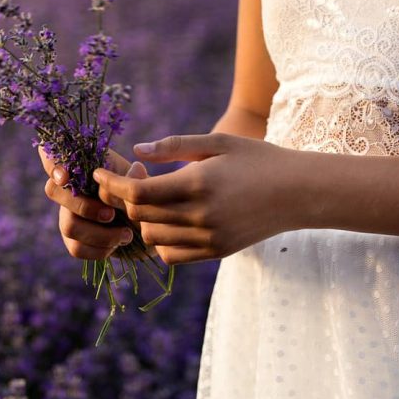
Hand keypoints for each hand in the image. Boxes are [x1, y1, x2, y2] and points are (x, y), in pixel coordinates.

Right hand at [39, 147, 142, 259]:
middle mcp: (68, 189)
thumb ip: (136, 177)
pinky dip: (99, 249)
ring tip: (126, 235)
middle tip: (111, 215)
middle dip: (84, 206)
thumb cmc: (139, 195)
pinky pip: (76, 248)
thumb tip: (136, 169)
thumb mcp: (140, 182)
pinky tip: (116, 245)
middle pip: (53, 192)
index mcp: (81, 167)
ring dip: (100, 234)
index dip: (51, 165)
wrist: (147, 225)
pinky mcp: (73, 239)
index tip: (65, 176)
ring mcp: (67, 214)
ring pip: (68, 225)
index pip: (50, 156)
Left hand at [92, 133, 301, 263]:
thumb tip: (137, 151)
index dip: (112, 184)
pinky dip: (160, 240)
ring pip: (151, 237)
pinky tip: (169, 221)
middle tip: (136, 178)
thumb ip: (174, 146)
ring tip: (154, 199)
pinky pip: (170, 255)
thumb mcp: (218, 142)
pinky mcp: (215, 253)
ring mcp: (208, 239)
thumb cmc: (257, 159)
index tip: (98, 174)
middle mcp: (200, 216)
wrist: (299, 193)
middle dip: (126, 198)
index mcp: (198, 184)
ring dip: (142, 219)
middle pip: (140, 215)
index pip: (137, 193)